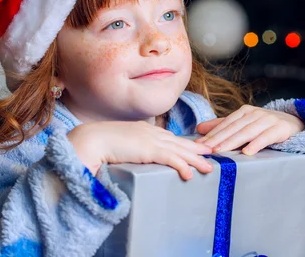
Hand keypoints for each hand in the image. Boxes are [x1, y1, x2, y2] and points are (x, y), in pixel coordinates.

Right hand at [67, 121, 213, 179]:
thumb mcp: (120, 142)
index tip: (197, 147)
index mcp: (145, 130)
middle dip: (197, 149)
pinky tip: (190, 174)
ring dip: (196, 159)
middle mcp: (151, 132)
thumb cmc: (100, 142)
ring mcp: (151, 140)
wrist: (92, 139)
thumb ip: (130, 146)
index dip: (185, 143)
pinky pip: (170, 159)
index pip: (170, 137)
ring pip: (180, 151)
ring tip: (209, 167)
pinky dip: (182, 166)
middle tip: (212, 154)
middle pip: (180, 142)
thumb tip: (133, 155)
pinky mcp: (149, 150)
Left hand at [195, 105, 304, 154]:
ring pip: (247, 132)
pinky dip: (256, 144)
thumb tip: (199, 128)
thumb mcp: (245, 124)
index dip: (212, 134)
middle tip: (205, 149)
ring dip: (232, 141)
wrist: (296, 125)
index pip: (225, 124)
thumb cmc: (266, 126)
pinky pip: (267, 137)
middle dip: (218, 139)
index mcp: (244, 111)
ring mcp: (268, 119)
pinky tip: (247, 152)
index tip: (199, 145)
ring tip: (220, 151)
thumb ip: (223, 126)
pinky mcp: (281, 128)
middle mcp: (255, 113)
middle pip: (233, 128)